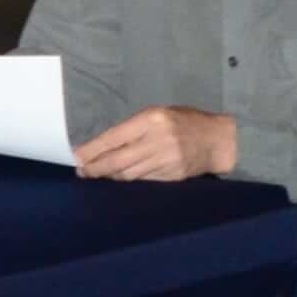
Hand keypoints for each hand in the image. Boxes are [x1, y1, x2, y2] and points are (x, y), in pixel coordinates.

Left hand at [74, 104, 238, 181]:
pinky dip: (129, 180)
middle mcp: (158, 141)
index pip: (113, 138)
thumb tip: (103, 146)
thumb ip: (133, 129)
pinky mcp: (173, 176)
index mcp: (152, 120)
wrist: (220, 140)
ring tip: (97, 174)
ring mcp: (167, 160)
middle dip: (95, 168)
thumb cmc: (185, 122)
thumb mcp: (158, 115)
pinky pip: (143, 181)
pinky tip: (120, 178)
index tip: (76, 157)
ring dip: (110, 176)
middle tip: (82, 171)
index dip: (92, 150)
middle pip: (118, 160)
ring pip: (128, 174)